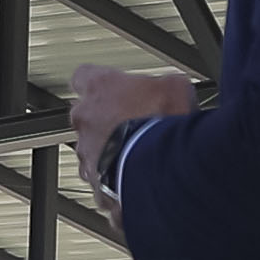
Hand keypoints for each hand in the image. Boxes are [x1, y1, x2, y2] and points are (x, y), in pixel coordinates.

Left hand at [65, 64, 195, 195]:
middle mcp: (85, 118)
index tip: (115, 88)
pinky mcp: (96, 183)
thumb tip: (173, 90)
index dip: (102, 83)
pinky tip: (141, 181)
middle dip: (109, 121)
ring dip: (113, 153)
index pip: (85, 76)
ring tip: (142, 158)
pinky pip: (104, 183)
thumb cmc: (161, 121)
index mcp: (99, 87)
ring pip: (94, 151)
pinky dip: (119, 182)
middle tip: (137, 125)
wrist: (158, 167)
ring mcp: (87, 154)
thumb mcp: (174, 87)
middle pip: (88, 116)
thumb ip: (164, 86)